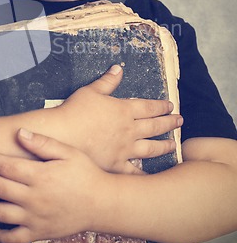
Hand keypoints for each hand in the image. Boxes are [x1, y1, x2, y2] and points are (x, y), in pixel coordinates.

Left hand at [0, 130, 107, 242]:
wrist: (102, 204)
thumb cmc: (86, 173)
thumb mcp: (68, 152)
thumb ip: (42, 143)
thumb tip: (19, 133)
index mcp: (39, 176)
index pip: (6, 165)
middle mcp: (33, 198)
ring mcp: (34, 218)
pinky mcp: (39, 233)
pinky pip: (13, 238)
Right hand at [61, 65, 181, 172]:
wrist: (61, 135)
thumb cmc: (74, 111)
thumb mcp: (91, 91)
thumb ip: (107, 81)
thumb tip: (118, 68)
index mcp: (124, 110)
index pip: (148, 107)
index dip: (161, 106)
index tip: (170, 106)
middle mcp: (128, 130)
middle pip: (154, 126)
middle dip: (169, 123)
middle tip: (179, 121)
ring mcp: (124, 149)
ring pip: (150, 148)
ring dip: (164, 146)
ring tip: (173, 145)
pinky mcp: (115, 164)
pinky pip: (133, 171)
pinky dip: (143, 173)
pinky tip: (151, 174)